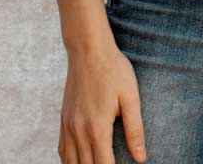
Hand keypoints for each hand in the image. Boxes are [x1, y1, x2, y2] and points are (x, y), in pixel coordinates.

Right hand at [60, 37, 144, 163]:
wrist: (88, 49)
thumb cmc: (113, 70)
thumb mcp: (131, 98)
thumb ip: (135, 130)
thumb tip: (141, 158)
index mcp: (98, 128)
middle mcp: (79, 131)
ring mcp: (68, 125)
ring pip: (70, 162)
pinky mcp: (63, 118)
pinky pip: (61, 149)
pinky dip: (69, 161)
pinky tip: (78, 161)